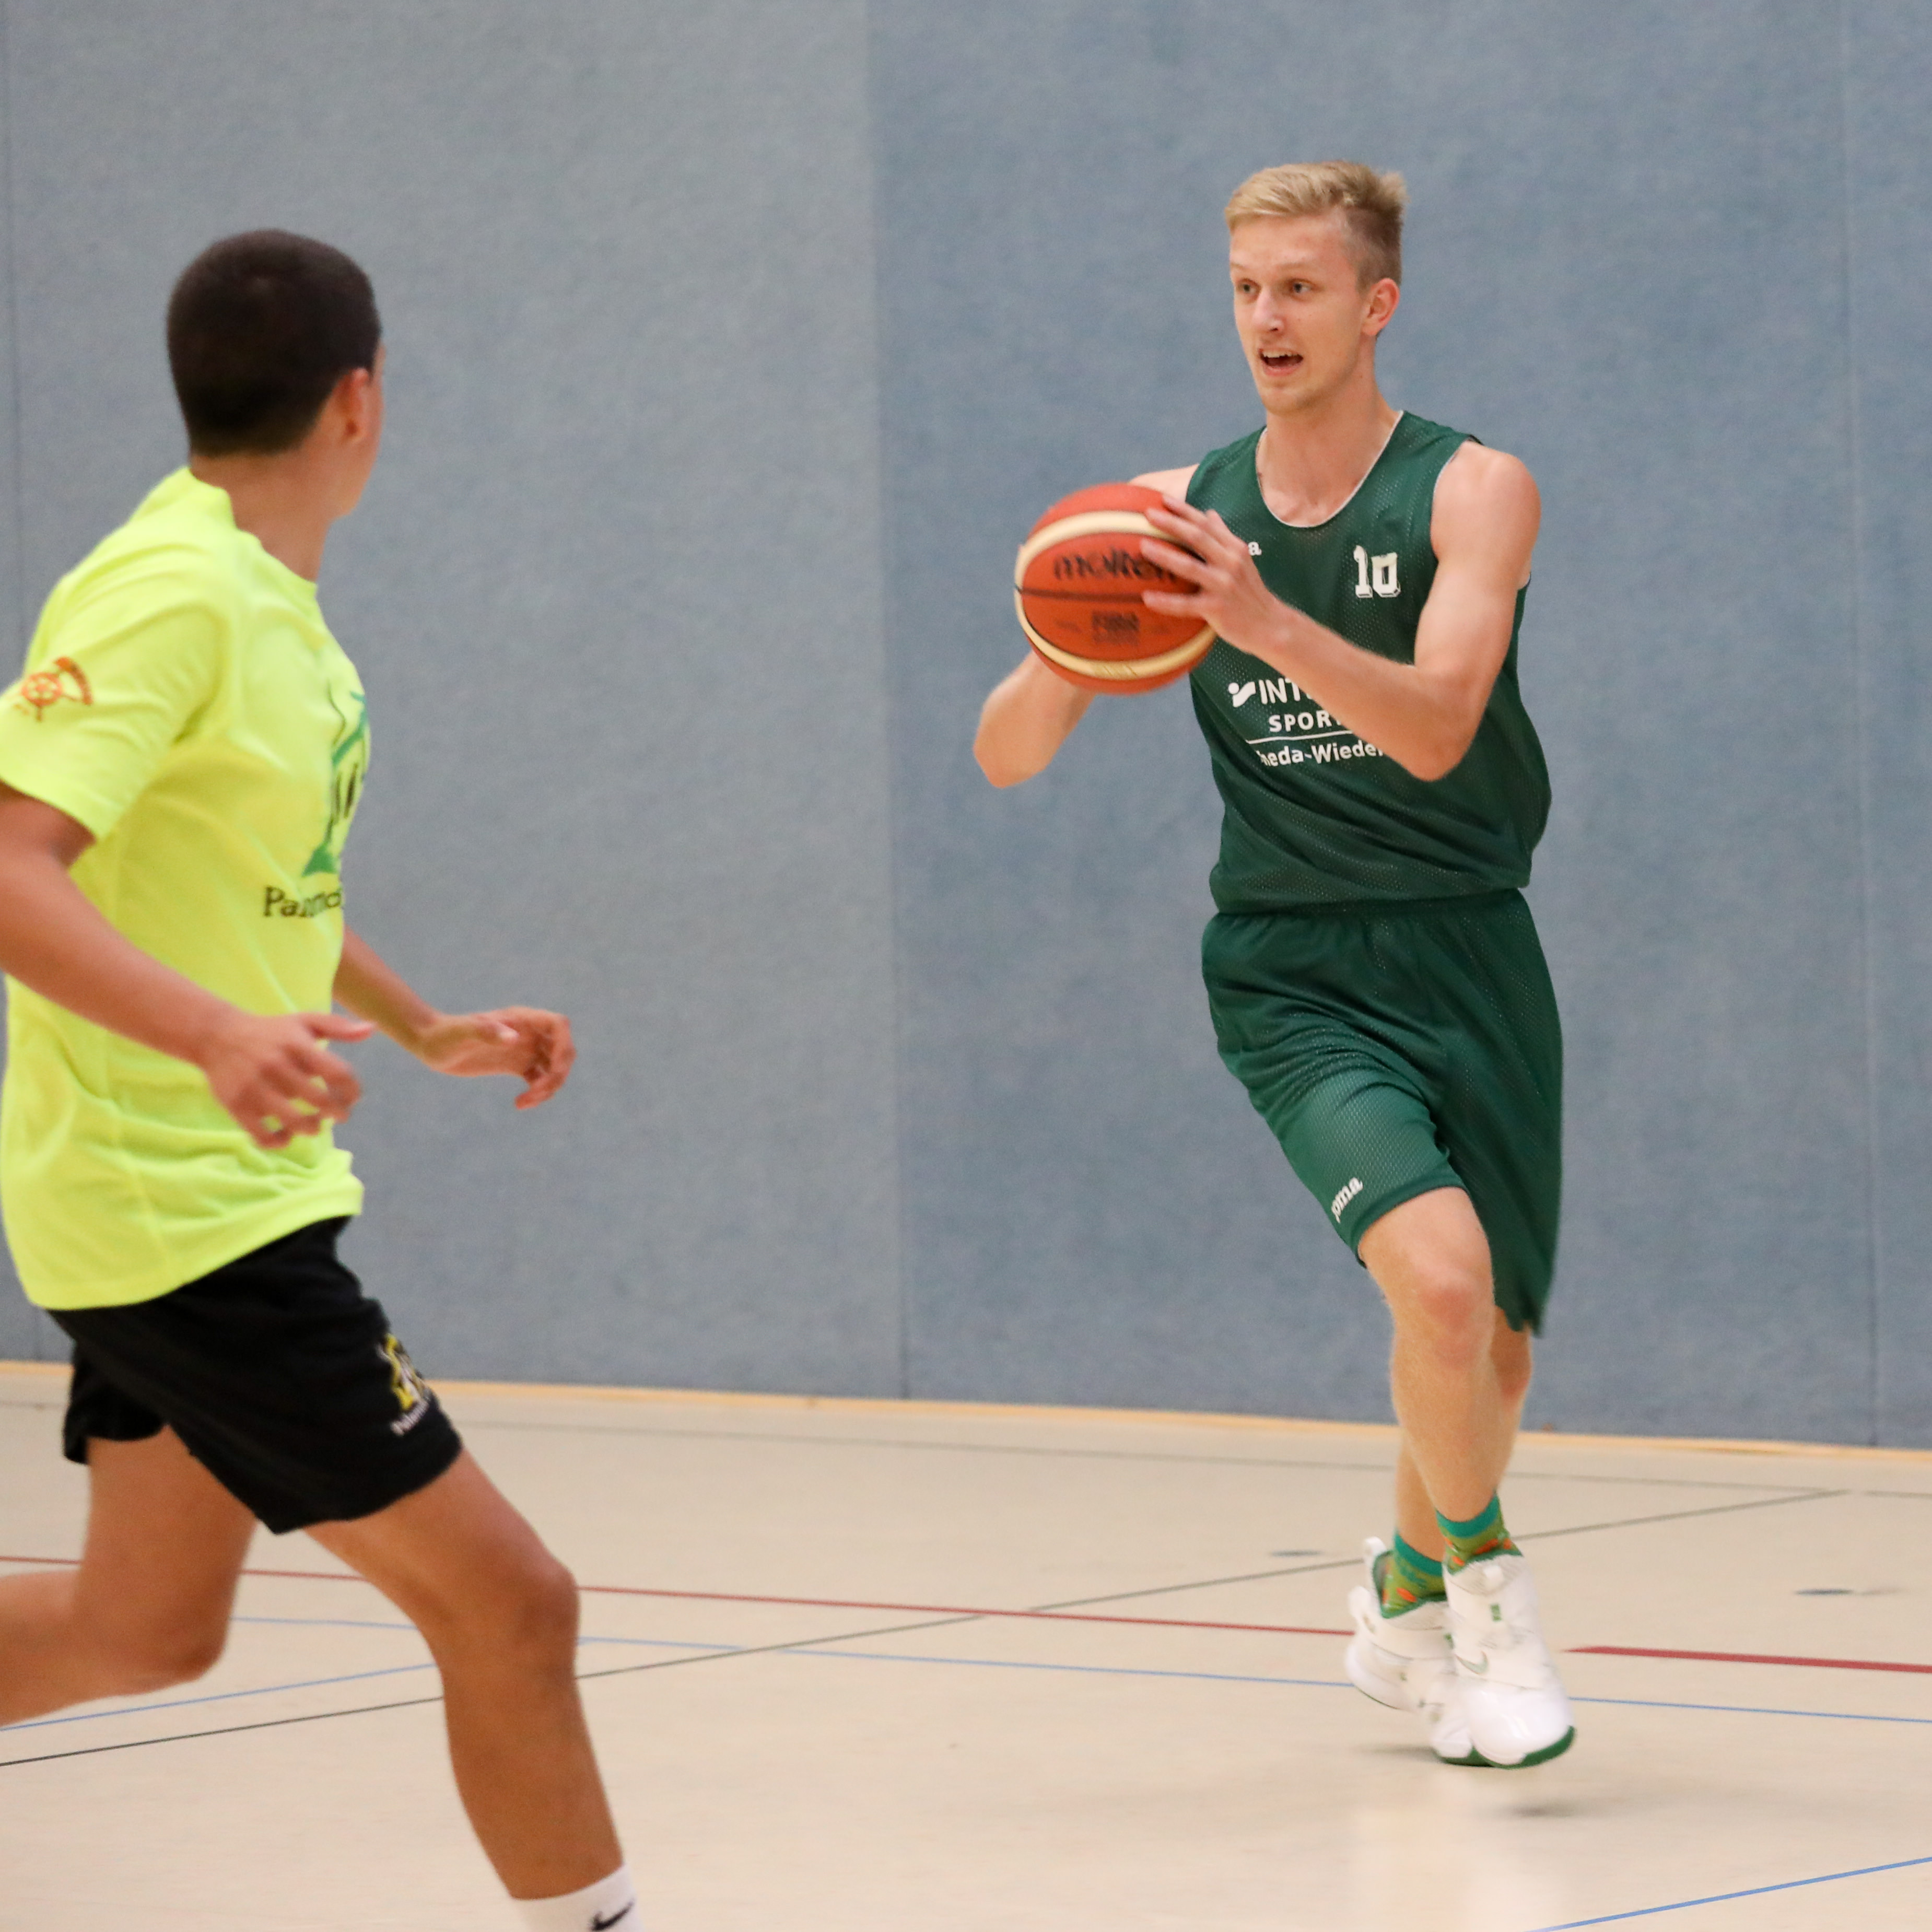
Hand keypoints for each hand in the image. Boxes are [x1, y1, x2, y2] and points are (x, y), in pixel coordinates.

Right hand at [195, 1010, 375, 1148]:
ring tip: (313, 1124)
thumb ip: (338, 1027)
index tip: (352, 1097)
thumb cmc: (271, 1031)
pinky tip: (286, 1135)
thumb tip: (371, 1029)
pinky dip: (280, 1141)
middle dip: (337, 1113)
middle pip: (320, 1101)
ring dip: (311, 1128)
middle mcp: (277, 1065)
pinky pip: (263, 1135)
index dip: (352, 1090)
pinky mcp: (236, 1105)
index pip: (338, 1073)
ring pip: (294, 1121)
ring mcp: (255, 1087)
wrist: (217, 1036)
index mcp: (297, 1045)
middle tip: (338, 1115)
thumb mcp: (304, 1021)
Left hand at [411, 1006, 575, 1109]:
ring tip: (526, 1101)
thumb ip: (488, 1032)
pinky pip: (538, 1079)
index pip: (558, 1025)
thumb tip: (515, 1039)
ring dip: (549, 1087)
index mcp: (520, 1019)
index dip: (565, 1045)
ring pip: (553, 1068)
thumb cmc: (444, 1034)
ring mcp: (523, 1049)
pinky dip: (536, 1093)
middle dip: (558, 1072)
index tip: (554, 1067)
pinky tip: (519, 1104)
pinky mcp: (515, 1065)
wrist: (430, 1043)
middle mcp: (527, 1033)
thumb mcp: (463, 1032)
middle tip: (539, 1091)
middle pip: (562, 1050)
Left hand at [1138, 496, 1298, 661]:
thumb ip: (1224, 537)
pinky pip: (1186, 605)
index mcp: (1234, 548)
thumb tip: (1209, 513)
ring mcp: (1224, 586)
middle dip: (1171, 523)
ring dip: (1165, 555)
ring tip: (1142, 547)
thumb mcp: (1242, 560)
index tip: (1163, 499)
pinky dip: (1166, 601)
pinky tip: (1147, 597)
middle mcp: (1230, 563)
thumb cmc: (1250, 592)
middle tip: (1147, 515)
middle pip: (1197, 537)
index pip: (1206, 524)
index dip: (1184, 510)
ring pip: (1190, 567)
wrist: (1270, 625)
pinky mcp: (1217, 609)